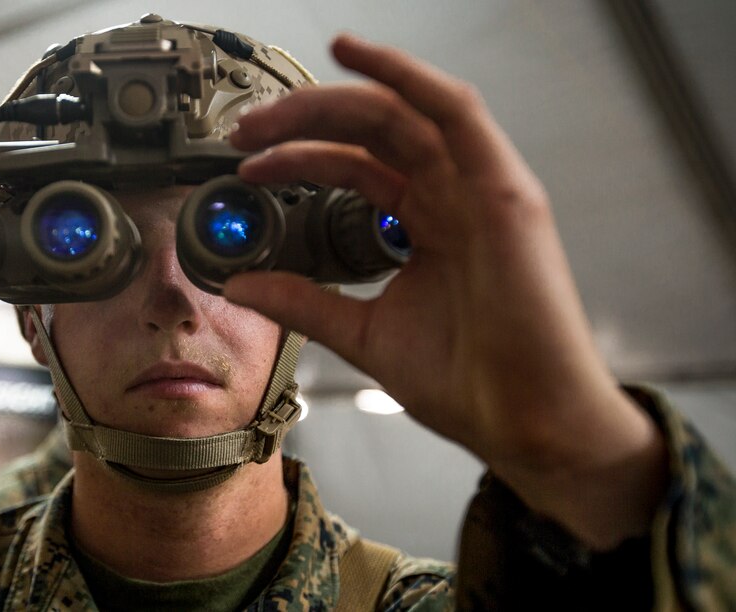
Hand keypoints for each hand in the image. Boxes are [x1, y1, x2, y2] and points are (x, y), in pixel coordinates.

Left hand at [226, 34, 665, 548]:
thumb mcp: (364, 334)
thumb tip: (241, 286)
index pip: (355, 167)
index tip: (247, 169)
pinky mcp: (504, 190)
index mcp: (426, 225)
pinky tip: (357, 57)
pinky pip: (456, 112)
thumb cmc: (471, 382)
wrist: (526, 424)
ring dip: (333, 101)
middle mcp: (452, 198)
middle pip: (370, 132)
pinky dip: (406, 77)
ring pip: (402, 113)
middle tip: (244, 135)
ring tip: (274, 110)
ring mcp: (479, 190)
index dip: (297, 158)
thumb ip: (304, 303)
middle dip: (301, 124)